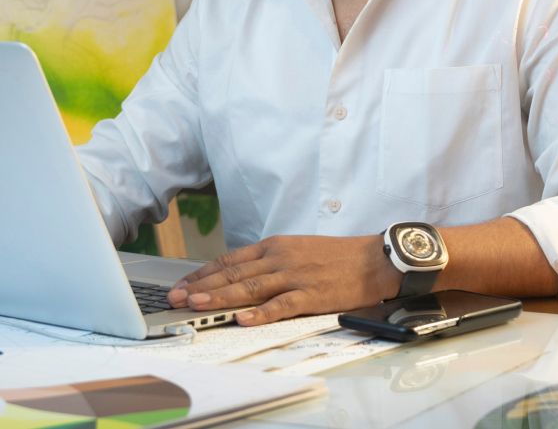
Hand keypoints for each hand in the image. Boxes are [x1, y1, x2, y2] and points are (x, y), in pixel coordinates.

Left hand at [167, 234, 400, 325]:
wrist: (372, 259)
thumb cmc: (335, 256)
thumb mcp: (297, 249)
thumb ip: (270, 261)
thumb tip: (241, 276)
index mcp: (275, 246)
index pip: (231, 259)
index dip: (204, 272)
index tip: (183, 283)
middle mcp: (280, 257)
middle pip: (234, 273)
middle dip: (202, 286)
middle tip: (177, 297)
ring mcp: (295, 276)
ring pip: (251, 288)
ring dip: (221, 297)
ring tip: (198, 304)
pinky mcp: (311, 294)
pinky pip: (281, 305)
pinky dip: (261, 313)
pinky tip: (243, 319)